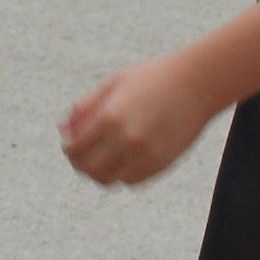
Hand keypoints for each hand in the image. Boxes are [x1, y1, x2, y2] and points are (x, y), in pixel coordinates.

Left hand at [61, 53, 216, 185]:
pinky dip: (122, 174)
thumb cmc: (152, 78)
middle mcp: (125, 140)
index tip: (70, 145)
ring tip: (101, 159)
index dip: (68, 149)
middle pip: (89, 169)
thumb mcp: (112, 84)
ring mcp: (144, 155)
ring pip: (110, 180)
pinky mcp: (161, 164)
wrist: (196, 84)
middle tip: (81, 157)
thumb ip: (85, 106)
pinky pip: (132, 180)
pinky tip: (122, 159)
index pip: (76, 148)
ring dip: (100, 173)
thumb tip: (63, 129)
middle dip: (80, 164)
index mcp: (109, 117)